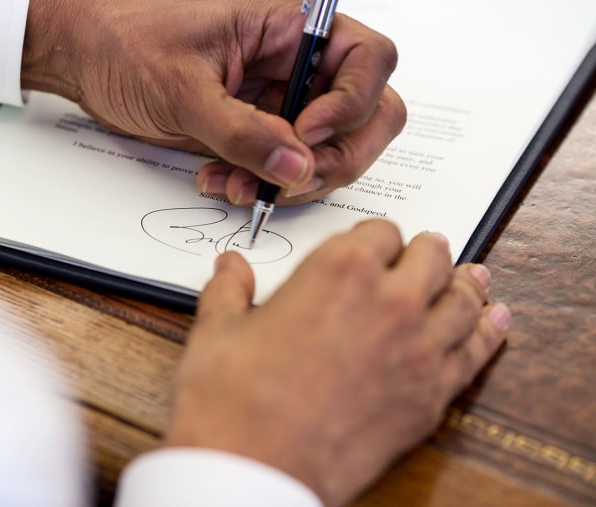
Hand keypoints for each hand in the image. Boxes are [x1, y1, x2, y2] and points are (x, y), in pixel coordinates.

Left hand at [21, 0, 405, 205]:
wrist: (87, 58)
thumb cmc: (126, 41)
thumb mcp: (183, 87)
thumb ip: (243, 131)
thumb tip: (297, 165)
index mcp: (289, 27)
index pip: (368, 60)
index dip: (352, 104)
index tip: (307, 134)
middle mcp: (295, 63)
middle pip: (367, 113)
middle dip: (336, 156)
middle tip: (291, 178)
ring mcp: (282, 100)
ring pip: (330, 150)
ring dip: (294, 180)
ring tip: (238, 186)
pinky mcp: (262, 131)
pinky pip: (288, 168)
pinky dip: (265, 186)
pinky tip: (225, 182)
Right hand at [164, 219, 509, 505]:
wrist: (255, 468)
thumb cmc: (232, 401)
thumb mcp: (218, 331)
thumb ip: (229, 289)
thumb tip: (230, 267)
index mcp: (340, 270)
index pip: (380, 232)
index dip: (374, 236)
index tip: (369, 244)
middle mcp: (390, 301)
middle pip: (431, 257)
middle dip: (425, 251)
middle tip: (422, 252)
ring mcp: (418, 350)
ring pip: (462, 299)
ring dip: (465, 283)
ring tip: (472, 275)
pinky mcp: (430, 397)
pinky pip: (475, 352)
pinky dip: (489, 331)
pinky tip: (495, 318)